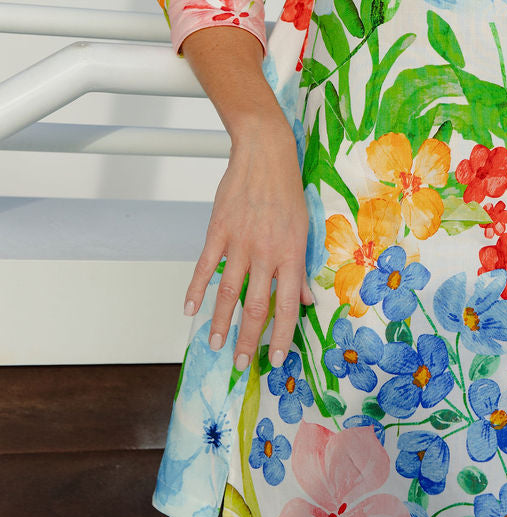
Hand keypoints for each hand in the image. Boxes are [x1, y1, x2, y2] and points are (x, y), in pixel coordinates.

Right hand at [184, 126, 314, 370]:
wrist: (266, 154)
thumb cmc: (287, 191)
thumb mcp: (303, 230)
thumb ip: (301, 269)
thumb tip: (305, 300)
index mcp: (292, 254)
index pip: (287, 306)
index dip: (281, 336)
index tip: (274, 359)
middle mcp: (267, 253)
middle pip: (256, 306)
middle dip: (248, 339)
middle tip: (239, 362)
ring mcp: (241, 242)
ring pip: (228, 292)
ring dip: (220, 322)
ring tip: (214, 344)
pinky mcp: (219, 230)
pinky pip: (205, 267)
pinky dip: (196, 290)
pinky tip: (190, 310)